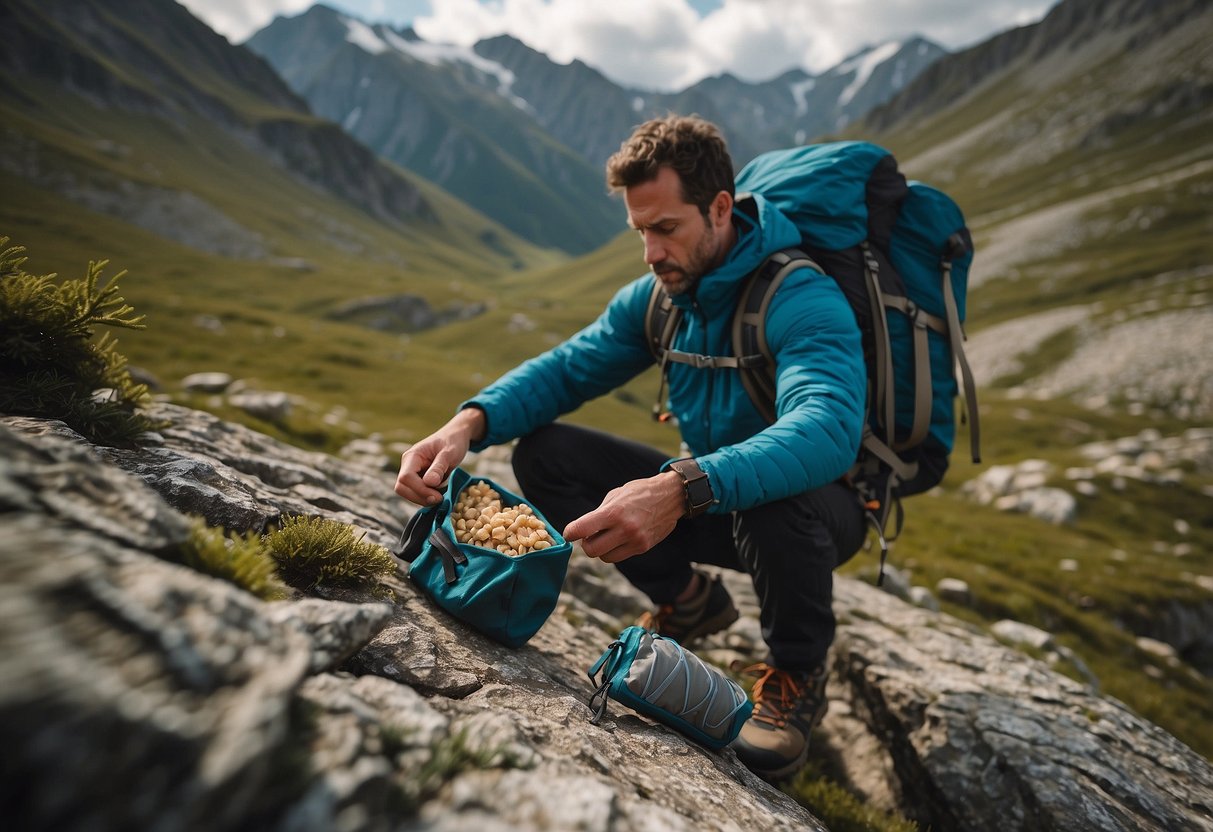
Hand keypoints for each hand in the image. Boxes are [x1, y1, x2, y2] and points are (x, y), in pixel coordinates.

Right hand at [394, 408, 485, 505]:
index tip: (438, 496)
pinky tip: (439, 495)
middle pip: (401, 487)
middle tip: (439, 499)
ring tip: (441, 496)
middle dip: (419, 497)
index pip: (406, 477)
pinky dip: (426, 497)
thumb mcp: (449, 453)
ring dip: (423, 499)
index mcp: (412, 456)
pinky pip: (416, 493)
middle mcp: (408, 465)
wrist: (455, 437)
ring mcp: (412, 473)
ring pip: (408, 493)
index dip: (420, 490)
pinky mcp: (418, 479)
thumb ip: (439, 467)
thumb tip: (429, 483)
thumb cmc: (453, 441)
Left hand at [563, 471, 685, 563]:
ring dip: (600, 549)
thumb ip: (598, 514)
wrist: (670, 497)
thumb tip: (582, 531)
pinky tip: (618, 539)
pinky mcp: (643, 547)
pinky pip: (619, 557)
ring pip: (605, 557)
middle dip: (586, 544)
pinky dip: (614, 551)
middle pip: (591, 550)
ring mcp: (635, 540)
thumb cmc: (639, 493)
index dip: (570, 533)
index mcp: (614, 512)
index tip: (569, 534)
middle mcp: (624, 528)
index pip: (583, 529)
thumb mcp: (615, 496)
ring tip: (606, 537)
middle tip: (589, 535)